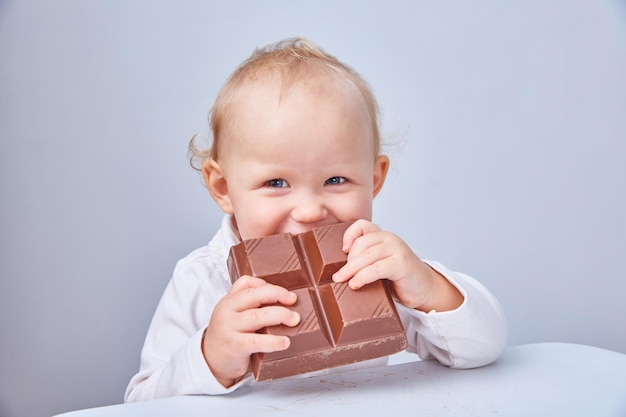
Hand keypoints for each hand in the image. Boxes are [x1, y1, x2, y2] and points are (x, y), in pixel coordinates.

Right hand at [201, 276, 299, 386]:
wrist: (210, 360)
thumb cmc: (228, 334)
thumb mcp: (232, 312)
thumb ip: (248, 300)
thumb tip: (279, 295)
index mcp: (229, 301)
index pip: (247, 284)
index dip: (269, 286)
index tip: (288, 293)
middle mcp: (227, 311)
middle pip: (254, 296)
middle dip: (277, 295)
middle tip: (294, 301)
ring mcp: (229, 328)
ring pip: (257, 316)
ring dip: (280, 316)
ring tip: (295, 320)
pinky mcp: (234, 346)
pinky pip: (256, 341)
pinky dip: (273, 341)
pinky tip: (284, 342)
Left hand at [332, 220, 462, 311]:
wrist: (425, 289)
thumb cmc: (399, 278)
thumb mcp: (379, 265)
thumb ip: (365, 260)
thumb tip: (338, 269)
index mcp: (383, 236)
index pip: (361, 225)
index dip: (348, 235)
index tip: (342, 251)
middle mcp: (390, 239)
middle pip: (361, 244)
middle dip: (347, 261)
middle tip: (338, 276)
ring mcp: (397, 249)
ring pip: (367, 256)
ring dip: (351, 269)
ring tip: (341, 281)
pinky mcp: (401, 264)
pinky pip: (376, 268)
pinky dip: (362, 276)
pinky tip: (355, 284)